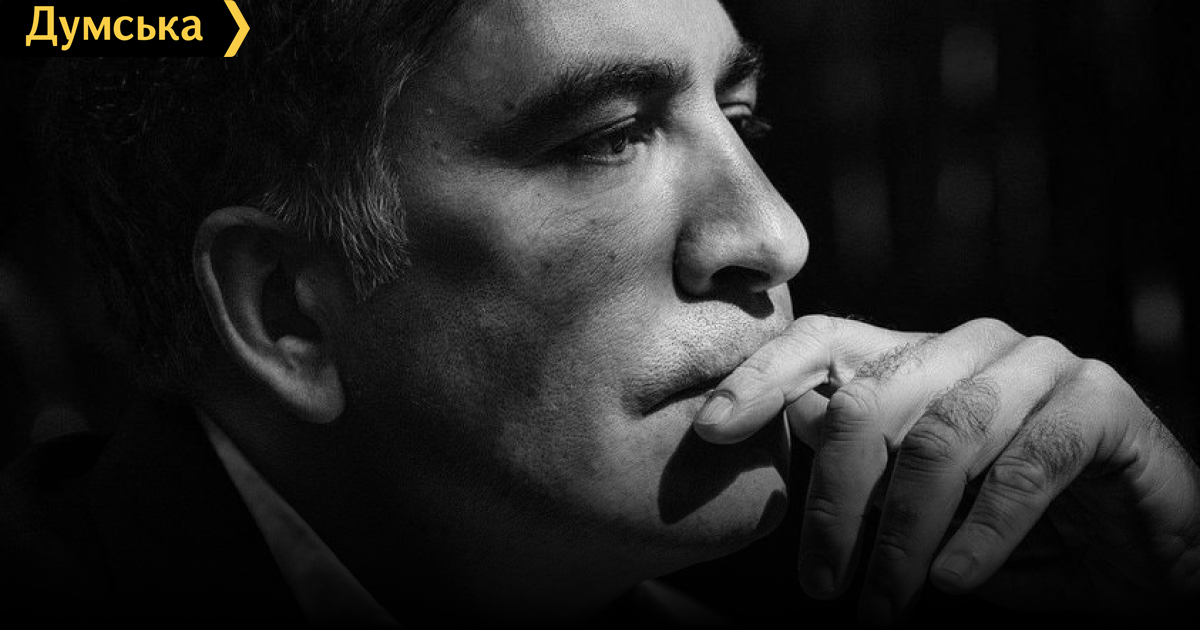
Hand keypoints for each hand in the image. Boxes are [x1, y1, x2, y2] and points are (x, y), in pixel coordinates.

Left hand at [692, 315, 1199, 623]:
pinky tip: (954, 582)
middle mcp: (972, 347)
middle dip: (832, 501)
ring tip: (882, 607)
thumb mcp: (921, 502)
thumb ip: (861, 460)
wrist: (1142, 554)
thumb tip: (788, 420)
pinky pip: (1028, 462)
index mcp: (919, 360)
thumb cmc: (1014, 529)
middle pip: (869, 398)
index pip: (823, 342)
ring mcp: (1038, 365)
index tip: (709, 430)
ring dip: (902, 535)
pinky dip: (984, 531)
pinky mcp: (1100, 401)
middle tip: (817, 583)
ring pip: (942, 435)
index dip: (761, 377)